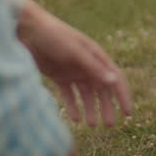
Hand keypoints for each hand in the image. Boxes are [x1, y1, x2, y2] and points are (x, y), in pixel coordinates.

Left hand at [16, 1, 132, 126]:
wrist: (27, 30)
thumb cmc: (54, 36)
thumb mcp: (76, 52)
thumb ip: (94, 68)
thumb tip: (114, 82)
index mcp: (96, 56)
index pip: (115, 78)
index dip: (122, 95)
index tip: (128, 113)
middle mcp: (87, 64)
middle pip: (101, 90)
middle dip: (107, 107)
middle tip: (109, 125)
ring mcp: (72, 71)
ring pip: (85, 95)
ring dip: (90, 109)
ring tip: (91, 125)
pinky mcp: (58, 76)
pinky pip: (69, 94)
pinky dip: (72, 106)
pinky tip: (76, 118)